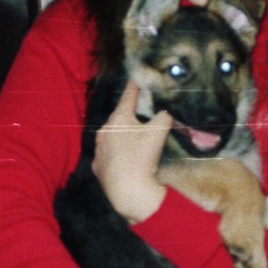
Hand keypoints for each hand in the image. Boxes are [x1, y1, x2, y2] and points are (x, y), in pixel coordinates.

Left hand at [92, 81, 169, 223]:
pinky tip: (126, 158)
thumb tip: (169, 109)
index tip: (137, 76)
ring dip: (122, 134)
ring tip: (135, 138)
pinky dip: (117, 153)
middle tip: (142, 112)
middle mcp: (104, 131)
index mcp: (118, 119)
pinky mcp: (98, 167)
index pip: (128, 96)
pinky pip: (109, 155)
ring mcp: (99, 150)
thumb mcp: (159, 131)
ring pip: (112, 136)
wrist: (129, 191)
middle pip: (119, 117)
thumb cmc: (143, 157)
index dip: (135, 85)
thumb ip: (165, 115)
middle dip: (130, 114)